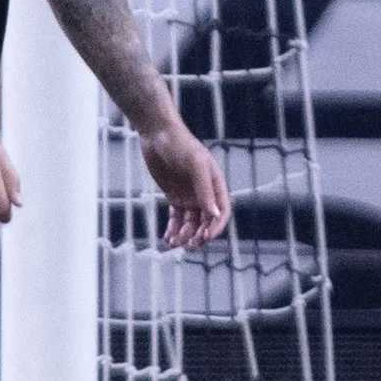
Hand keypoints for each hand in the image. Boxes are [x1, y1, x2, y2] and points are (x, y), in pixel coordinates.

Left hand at [140, 120, 230, 250]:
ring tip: (175, 243)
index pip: (222, 212)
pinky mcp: (174, 196)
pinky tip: (168, 238)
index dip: (216, 227)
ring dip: (185, 235)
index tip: (205, 238)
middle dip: (199, 235)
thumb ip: (204, 189)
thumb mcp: (195, 164)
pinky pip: (177, 217)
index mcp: (215, 184)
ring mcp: (189, 195)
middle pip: (206, 221)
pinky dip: (174, 229)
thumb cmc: (180, 144)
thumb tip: (214, 214)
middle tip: (189, 245)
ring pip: (191, 223)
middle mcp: (204, 193)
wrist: (158, 134)